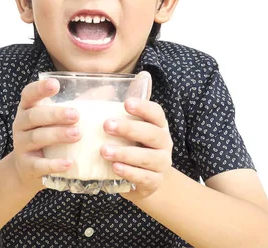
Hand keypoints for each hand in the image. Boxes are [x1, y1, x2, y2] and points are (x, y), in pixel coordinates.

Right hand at [10, 78, 80, 193]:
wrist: (29, 169)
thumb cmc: (50, 136)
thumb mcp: (59, 118)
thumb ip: (81, 102)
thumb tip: (109, 89)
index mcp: (28, 108)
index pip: (29, 94)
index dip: (40, 88)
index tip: (55, 84)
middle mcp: (20, 124)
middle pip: (33, 116)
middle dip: (55, 114)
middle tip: (75, 114)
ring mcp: (21, 145)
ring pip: (36, 138)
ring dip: (57, 135)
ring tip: (77, 134)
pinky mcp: (27, 166)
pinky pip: (39, 164)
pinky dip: (53, 164)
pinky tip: (69, 163)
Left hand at [100, 72, 172, 199]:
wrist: (145, 180)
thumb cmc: (132, 146)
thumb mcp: (126, 126)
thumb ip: (117, 107)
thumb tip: (110, 85)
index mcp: (158, 125)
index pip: (156, 113)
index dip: (143, 107)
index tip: (126, 103)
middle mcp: (164, 143)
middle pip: (152, 133)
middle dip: (129, 129)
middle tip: (106, 125)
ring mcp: (161, 163)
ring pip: (147, 158)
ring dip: (125, 153)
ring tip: (104, 150)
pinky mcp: (154, 182)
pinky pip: (144, 177)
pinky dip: (129, 172)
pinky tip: (115, 167)